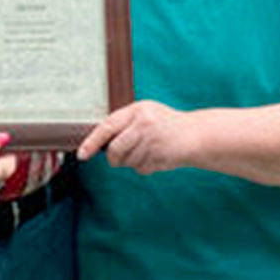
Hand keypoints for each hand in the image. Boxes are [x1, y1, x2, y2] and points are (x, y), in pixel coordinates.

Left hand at [77, 101, 191, 173]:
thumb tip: (97, 142)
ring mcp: (153, 139)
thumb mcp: (145, 115)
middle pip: (115, 149)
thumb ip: (124, 124)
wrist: (196, 135)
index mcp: (137, 110)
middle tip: (119, 159)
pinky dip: (146, 168)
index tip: (82, 154)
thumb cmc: (166, 125)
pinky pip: (141, 169)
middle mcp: (144, 123)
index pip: (107, 126)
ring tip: (148, 153)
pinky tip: (156, 158)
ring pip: (128, 162)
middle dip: (114, 159)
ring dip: (134, 163)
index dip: (92, 142)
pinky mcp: (160, 155)